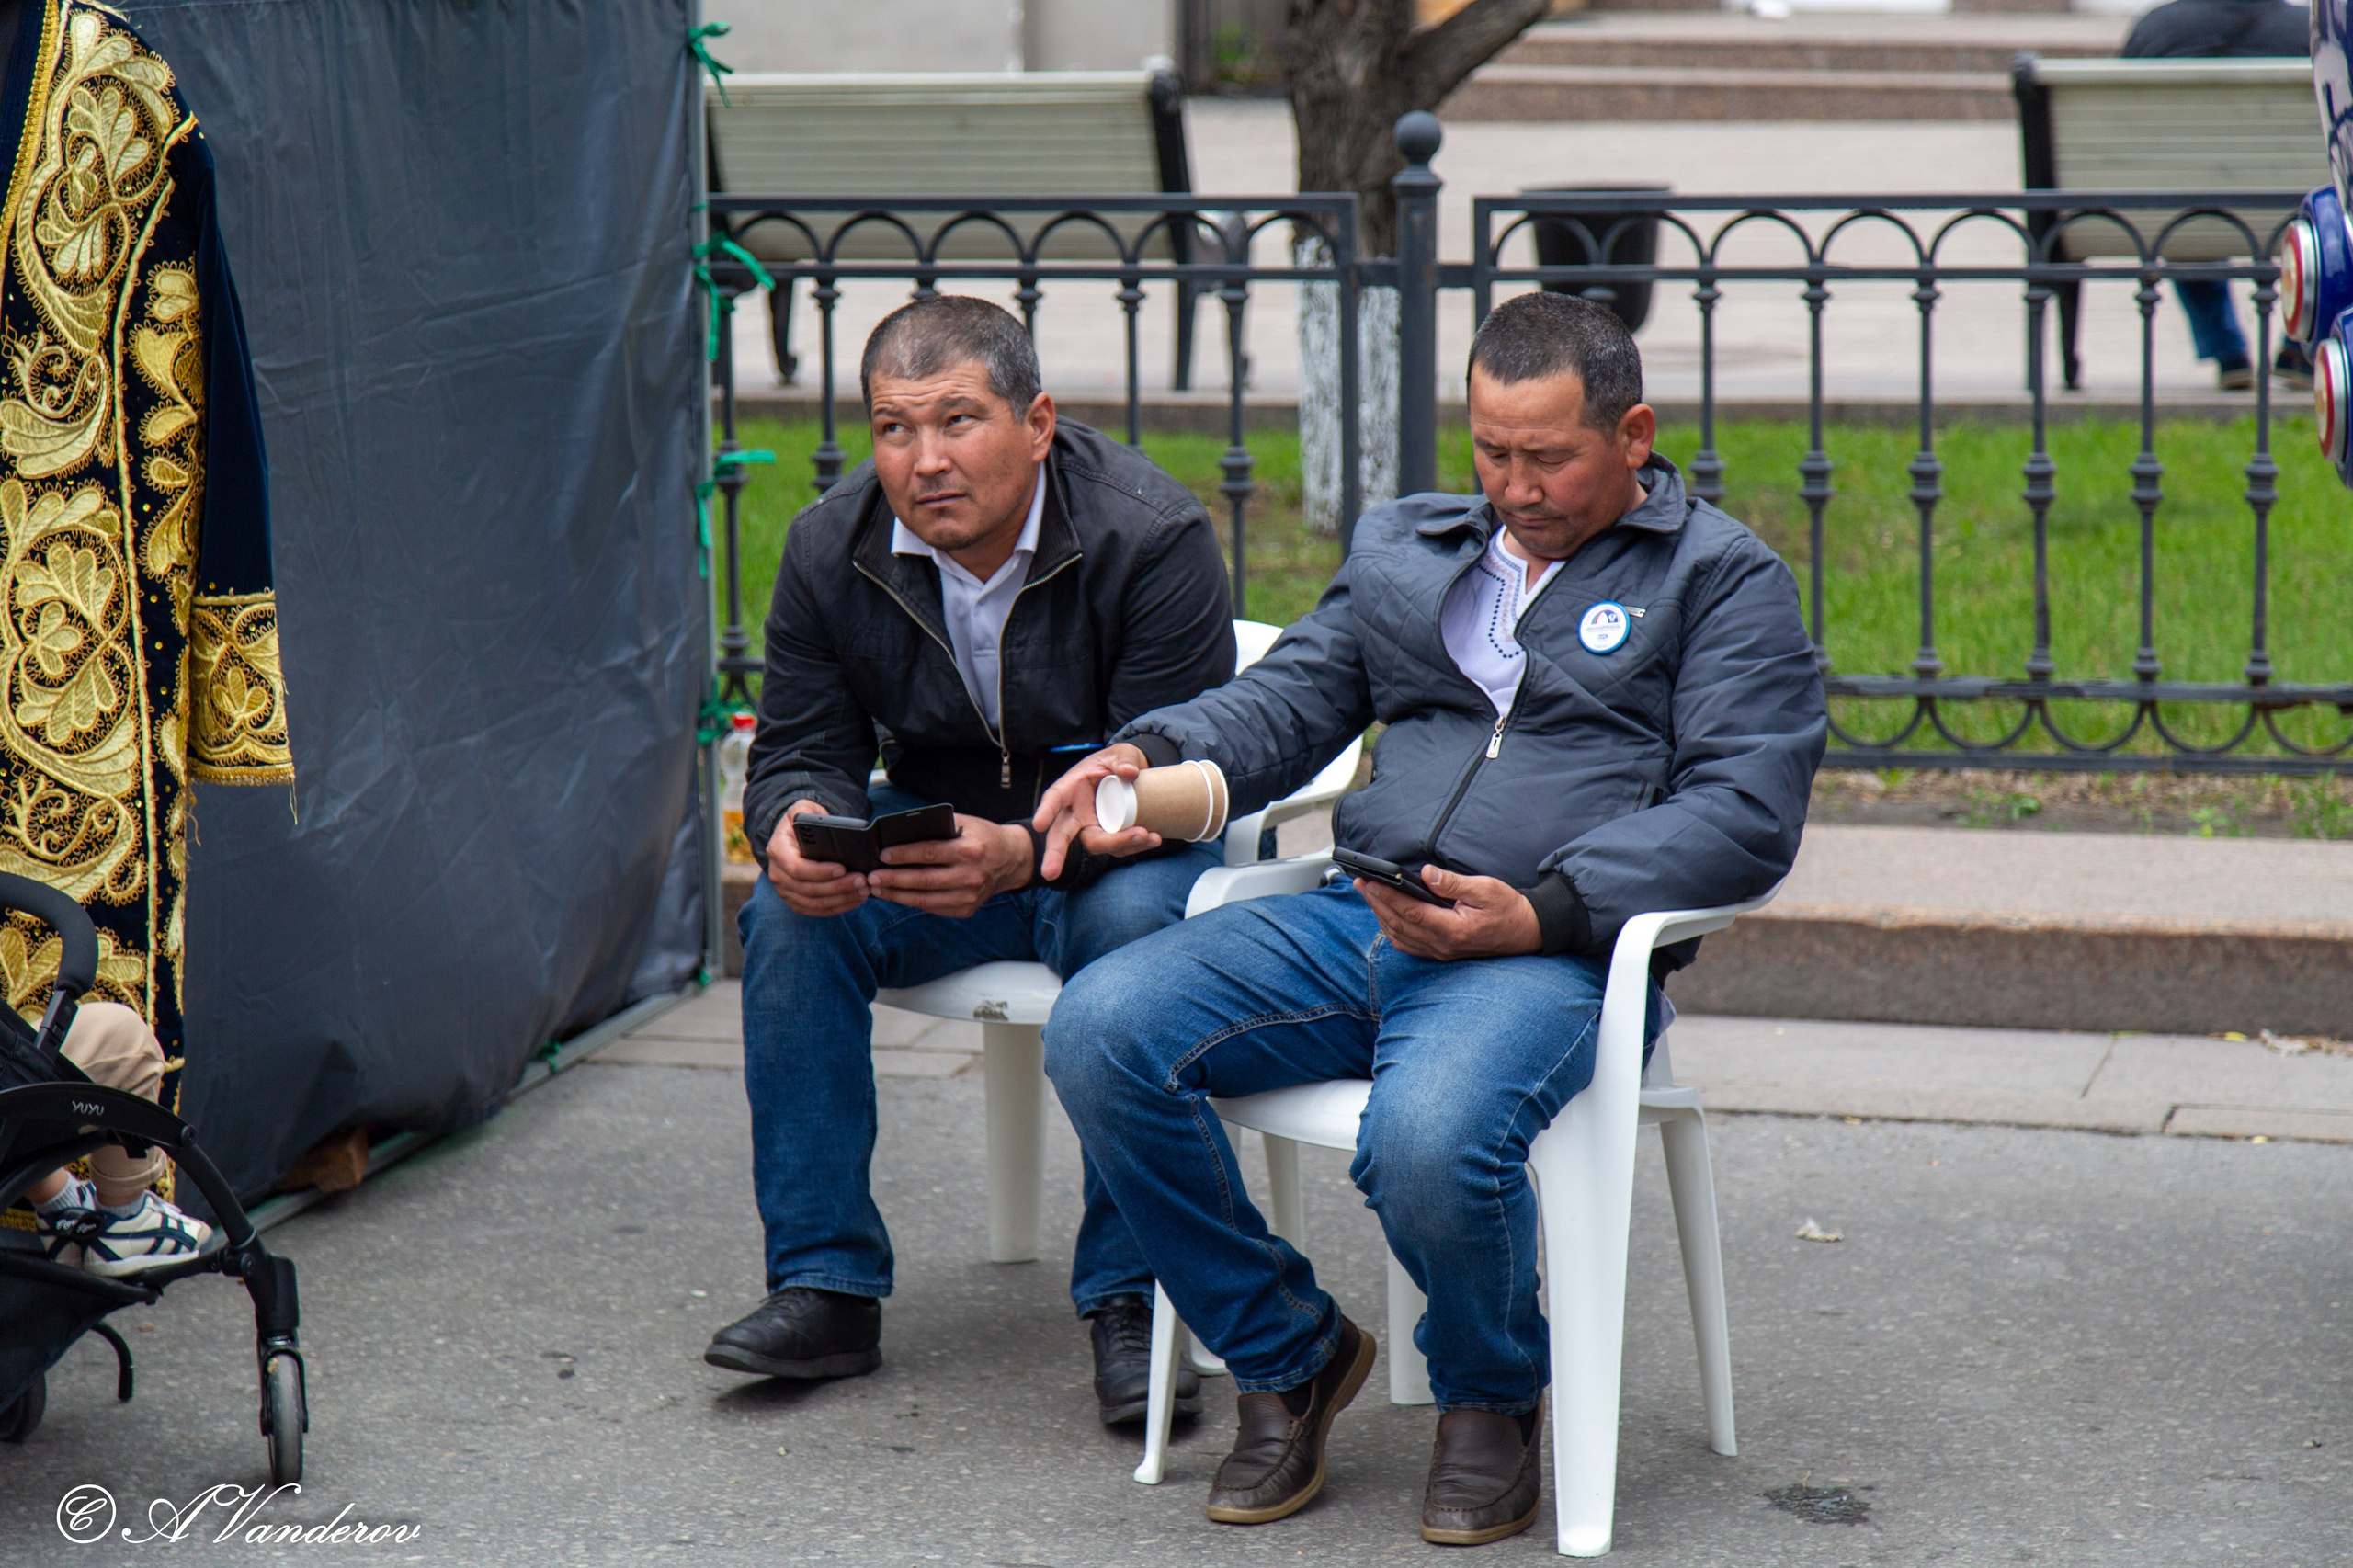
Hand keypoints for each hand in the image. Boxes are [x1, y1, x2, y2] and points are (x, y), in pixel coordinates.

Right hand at [767, 800, 868, 916]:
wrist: (793, 836)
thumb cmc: (802, 821)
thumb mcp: (803, 808)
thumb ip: (808, 812)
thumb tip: (824, 823)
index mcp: (777, 849)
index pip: (797, 868)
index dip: (820, 872)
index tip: (843, 869)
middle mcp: (777, 873)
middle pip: (808, 889)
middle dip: (838, 887)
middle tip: (862, 880)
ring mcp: (785, 890)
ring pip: (813, 903)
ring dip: (841, 899)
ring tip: (863, 890)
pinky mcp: (795, 901)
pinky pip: (816, 910)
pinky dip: (837, 907)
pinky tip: (855, 899)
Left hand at [870, 815, 1033, 917]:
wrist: (1010, 860)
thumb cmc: (981, 837)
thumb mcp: (964, 824)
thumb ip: (936, 828)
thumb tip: (899, 834)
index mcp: (970, 850)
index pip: (929, 853)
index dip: (903, 855)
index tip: (883, 855)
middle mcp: (970, 876)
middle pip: (923, 880)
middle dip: (894, 879)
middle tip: (872, 877)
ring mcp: (969, 896)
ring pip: (925, 899)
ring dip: (897, 895)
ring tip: (878, 889)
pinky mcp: (966, 909)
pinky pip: (933, 907)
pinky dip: (912, 901)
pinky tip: (897, 895)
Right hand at [1029, 742, 1163, 880]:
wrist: (1135, 775)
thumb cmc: (1118, 761)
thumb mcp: (1121, 753)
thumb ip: (1123, 759)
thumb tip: (1129, 773)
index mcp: (1072, 787)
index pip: (1055, 798)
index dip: (1046, 811)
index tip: (1040, 825)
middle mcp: (1077, 811)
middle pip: (1062, 835)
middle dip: (1056, 854)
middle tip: (1049, 873)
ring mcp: (1092, 826)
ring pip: (1097, 844)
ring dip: (1120, 845)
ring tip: (1147, 836)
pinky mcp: (1109, 835)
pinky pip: (1118, 847)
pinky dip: (1136, 845)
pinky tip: (1154, 839)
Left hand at [1354, 865, 1541, 961]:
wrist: (1525, 932)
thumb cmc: (1507, 908)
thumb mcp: (1485, 888)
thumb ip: (1453, 883)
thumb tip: (1427, 874)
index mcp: (1453, 929)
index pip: (1411, 913)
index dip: (1387, 898)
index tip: (1370, 882)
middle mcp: (1443, 945)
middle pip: (1399, 925)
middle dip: (1376, 904)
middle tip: (1360, 884)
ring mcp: (1441, 952)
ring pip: (1400, 937)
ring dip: (1381, 916)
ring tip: (1368, 896)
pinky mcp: (1441, 952)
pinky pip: (1409, 945)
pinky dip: (1392, 930)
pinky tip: (1385, 916)